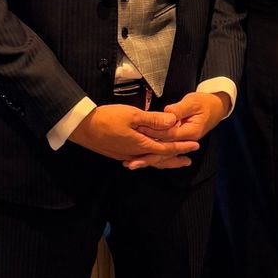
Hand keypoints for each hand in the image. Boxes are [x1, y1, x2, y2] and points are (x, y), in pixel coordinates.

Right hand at [69, 104, 199, 163]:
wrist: (82, 127)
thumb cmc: (106, 118)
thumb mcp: (132, 115)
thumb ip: (153, 120)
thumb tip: (173, 122)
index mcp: (141, 144)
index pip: (167, 147)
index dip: (182, 146)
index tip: (195, 145)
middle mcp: (135, 154)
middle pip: (160, 159)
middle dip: (175, 159)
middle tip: (188, 161)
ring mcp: (126, 155)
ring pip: (150, 161)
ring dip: (164, 162)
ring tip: (174, 162)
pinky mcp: (118, 154)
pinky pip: (140, 160)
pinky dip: (150, 161)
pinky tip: (150, 159)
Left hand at [124, 91, 229, 170]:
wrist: (216, 108)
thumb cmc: (204, 103)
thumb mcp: (193, 103)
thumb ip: (179, 109)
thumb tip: (167, 112)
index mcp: (190, 133)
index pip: (169, 135)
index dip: (153, 133)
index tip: (138, 131)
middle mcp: (185, 142)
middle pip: (164, 151)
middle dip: (146, 157)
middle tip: (129, 162)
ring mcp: (180, 144)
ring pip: (162, 154)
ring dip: (147, 160)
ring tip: (130, 164)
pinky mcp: (176, 142)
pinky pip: (163, 152)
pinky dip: (152, 156)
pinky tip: (139, 159)